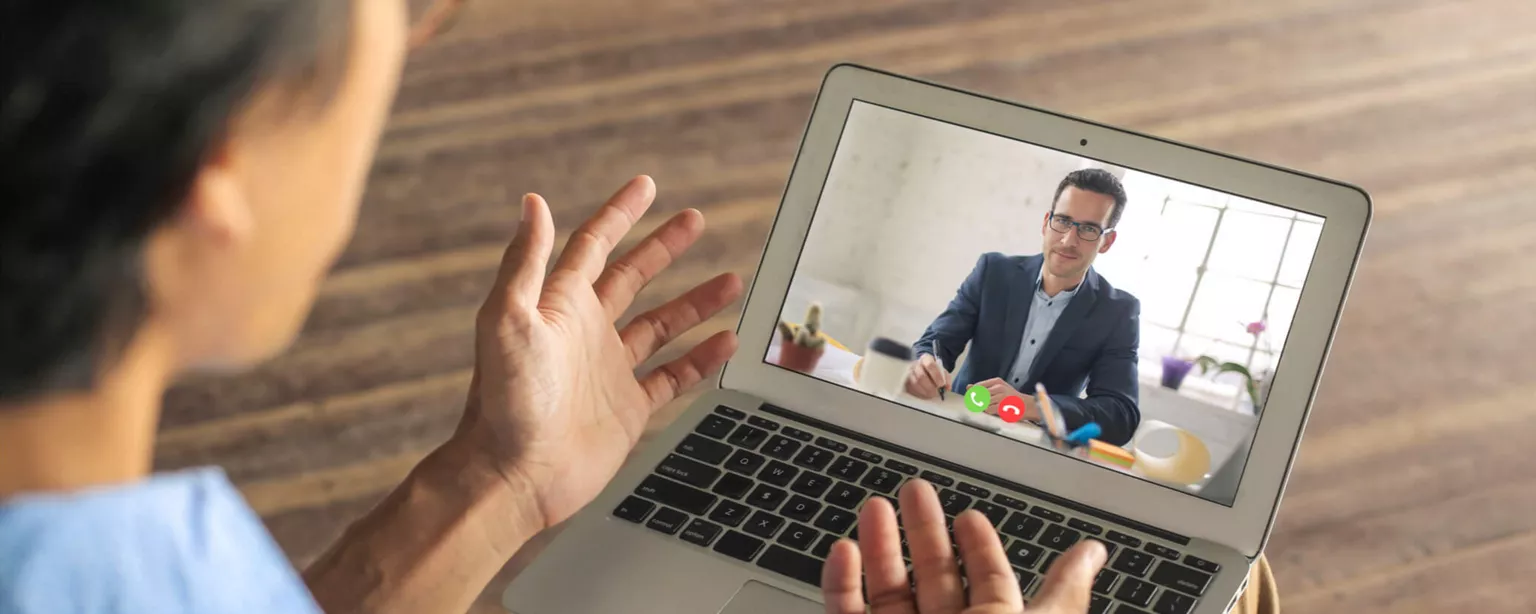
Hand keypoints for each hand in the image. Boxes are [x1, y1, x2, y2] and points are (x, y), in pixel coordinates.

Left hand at [454, 176, 743, 529]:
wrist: (514, 475)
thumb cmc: (504, 401)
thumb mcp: (509, 320)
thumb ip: (525, 261)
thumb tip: (532, 202)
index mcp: (559, 305)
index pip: (595, 246)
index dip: (620, 214)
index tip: (646, 186)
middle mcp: (586, 332)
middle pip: (632, 276)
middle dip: (663, 246)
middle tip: (695, 220)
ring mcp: (609, 370)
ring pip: (661, 324)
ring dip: (695, 301)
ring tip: (731, 280)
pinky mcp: (628, 408)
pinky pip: (673, 375)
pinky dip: (701, 359)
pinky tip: (726, 342)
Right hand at [822, 480, 1108, 613]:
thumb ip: (1063, 594)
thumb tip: (1096, 553)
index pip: (990, 584)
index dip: (981, 548)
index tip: (968, 513)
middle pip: (934, 580)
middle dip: (924, 532)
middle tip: (915, 490)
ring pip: (888, 592)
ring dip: (879, 548)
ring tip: (874, 506)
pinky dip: (840, 585)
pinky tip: (844, 549)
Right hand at [904, 353, 948, 398]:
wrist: (924, 370)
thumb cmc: (933, 371)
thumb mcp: (942, 371)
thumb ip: (946, 378)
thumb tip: (947, 387)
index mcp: (926, 358)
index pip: (930, 365)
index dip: (936, 376)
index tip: (941, 384)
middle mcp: (915, 364)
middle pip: (921, 376)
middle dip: (930, 386)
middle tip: (937, 392)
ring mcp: (908, 372)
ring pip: (915, 383)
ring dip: (925, 391)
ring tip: (932, 394)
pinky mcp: (905, 381)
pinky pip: (911, 389)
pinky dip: (919, 394)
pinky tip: (925, 394)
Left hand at [975, 378, 1036, 420]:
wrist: (1026, 405)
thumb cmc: (1012, 397)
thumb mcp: (998, 388)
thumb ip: (984, 387)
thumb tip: (968, 387)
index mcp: (997, 381)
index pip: (978, 386)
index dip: (973, 393)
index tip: (973, 397)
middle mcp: (999, 388)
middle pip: (979, 395)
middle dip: (978, 401)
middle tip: (982, 404)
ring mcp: (1001, 397)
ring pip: (983, 403)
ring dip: (984, 407)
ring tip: (992, 406)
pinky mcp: (1002, 407)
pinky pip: (988, 410)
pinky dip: (989, 411)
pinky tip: (995, 410)